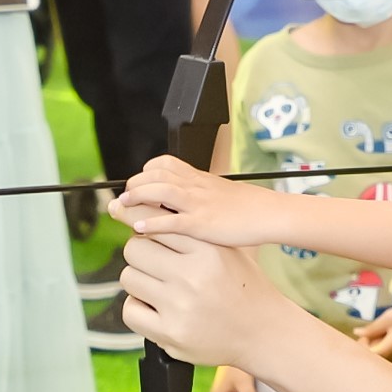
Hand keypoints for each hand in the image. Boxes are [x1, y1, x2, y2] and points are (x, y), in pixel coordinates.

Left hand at [115, 155, 290, 246]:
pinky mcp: (202, 223)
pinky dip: (153, 223)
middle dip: (134, 184)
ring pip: (160, 191)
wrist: (269, 213)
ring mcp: (198, 204)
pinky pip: (173, 221)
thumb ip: (200, 193)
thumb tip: (185, 200)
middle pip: (155, 174)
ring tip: (123, 207)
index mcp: (198, 178)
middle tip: (123, 198)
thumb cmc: (248, 207)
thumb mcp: (220, 192)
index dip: (145, 172)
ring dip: (137, 197)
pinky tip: (140, 228)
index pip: (164, 164)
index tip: (137, 183)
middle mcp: (195, 187)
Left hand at [119, 230, 302, 369]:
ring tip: (159, 286)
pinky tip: (156, 307)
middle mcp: (193, 277)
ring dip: (139, 280)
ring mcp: (180, 307)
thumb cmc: (242, 288)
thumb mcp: (225, 250)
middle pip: (135, 248)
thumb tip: (138, 214)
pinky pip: (130, 310)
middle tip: (155, 263)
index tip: (134, 224)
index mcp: (208, 250)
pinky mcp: (170, 334)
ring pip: (129, 277)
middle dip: (142, 253)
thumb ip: (188, 233)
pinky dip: (138, 307)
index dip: (140, 222)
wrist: (264, 331)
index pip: (153, 222)